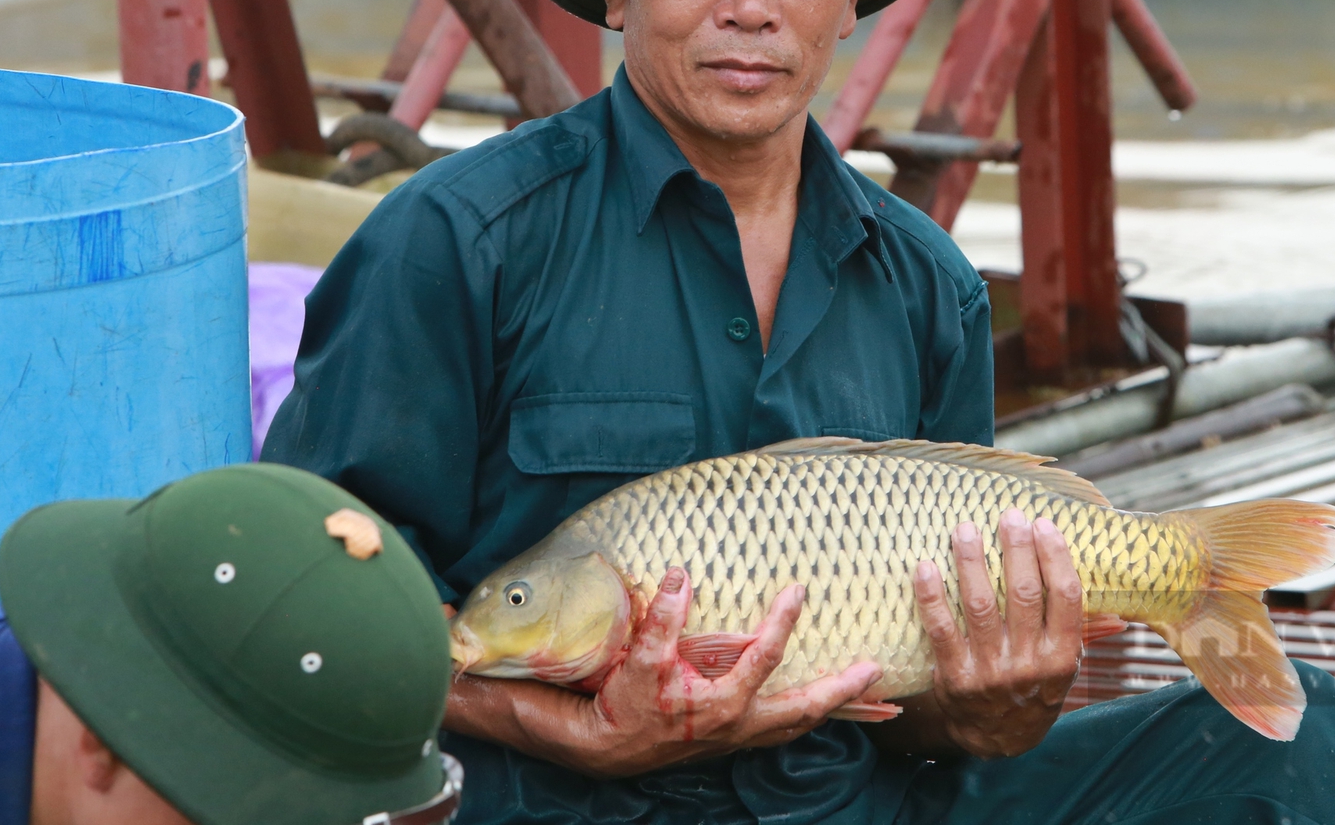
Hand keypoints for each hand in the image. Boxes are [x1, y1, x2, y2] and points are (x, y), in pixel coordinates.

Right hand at [444, 567, 880, 778]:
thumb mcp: (535, 700)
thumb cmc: (564, 718)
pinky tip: (884, 697)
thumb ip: (503, 673)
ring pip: (780, 713)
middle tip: (795, 596)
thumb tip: (450, 640)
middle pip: (733, 691)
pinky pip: (799, 720)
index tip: (683, 577)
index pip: (649, 664)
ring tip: (871, 662)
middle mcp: (684, 722)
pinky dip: (842, 709)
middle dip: (768, 646)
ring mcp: (720, 729)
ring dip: (826, 688)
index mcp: (634, 709)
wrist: (591, 757)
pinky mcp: (743, 726)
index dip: (666, 625)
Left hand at [909, 509, 1083, 758]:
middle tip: (1008, 515)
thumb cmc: (1034, 690)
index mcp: (1061, 656)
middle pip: (1023, 593)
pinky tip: (926, 566)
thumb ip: (1074, 627)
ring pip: (980, 605)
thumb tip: (1097, 587)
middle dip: (1016, 548)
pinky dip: (932, 596)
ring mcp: (990, 670)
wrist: (996, 740)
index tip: (1043, 524)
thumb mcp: (1064, 667)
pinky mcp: (955, 676)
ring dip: (971, 562)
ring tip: (965, 529)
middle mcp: (1028, 663)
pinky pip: (941, 629)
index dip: (1055, 556)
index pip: (1065, 596)